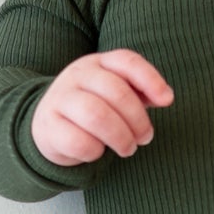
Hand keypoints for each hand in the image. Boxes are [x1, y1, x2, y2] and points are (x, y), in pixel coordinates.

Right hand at [30, 49, 173, 165]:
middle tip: (144, 138)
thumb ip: (140, 92)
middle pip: (116, 93)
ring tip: (127, 148)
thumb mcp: (115, 93)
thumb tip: (165, 97)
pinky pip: (79, 141)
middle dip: (138, 120)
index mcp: (98, 63)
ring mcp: (60, 99)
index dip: (151, 79)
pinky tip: (97, 152)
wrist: (47, 125)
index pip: (127, 61)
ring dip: (121, 138)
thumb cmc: (92, 108)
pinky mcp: (49, 126)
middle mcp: (77, 75)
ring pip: (97, 116)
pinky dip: (95, 152)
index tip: (167, 101)